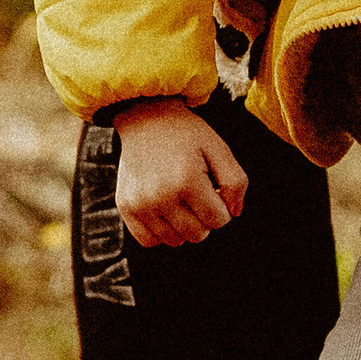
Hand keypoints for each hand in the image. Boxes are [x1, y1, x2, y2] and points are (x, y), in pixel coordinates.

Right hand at [111, 99, 247, 243]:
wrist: (146, 118)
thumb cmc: (188, 135)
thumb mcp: (219, 149)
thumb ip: (236, 182)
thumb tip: (234, 214)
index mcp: (187, 181)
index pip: (218, 220)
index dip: (223, 206)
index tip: (215, 187)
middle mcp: (159, 196)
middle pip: (198, 234)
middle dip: (205, 217)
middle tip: (198, 193)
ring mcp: (139, 204)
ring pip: (175, 241)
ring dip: (184, 226)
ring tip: (181, 198)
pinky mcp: (125, 207)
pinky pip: (148, 241)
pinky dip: (161, 232)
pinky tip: (166, 211)